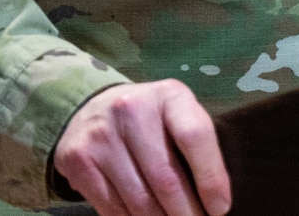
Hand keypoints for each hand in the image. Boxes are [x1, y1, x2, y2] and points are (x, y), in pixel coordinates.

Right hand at [53, 79, 230, 215]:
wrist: (95, 108)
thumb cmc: (151, 121)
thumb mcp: (177, 117)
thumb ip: (196, 146)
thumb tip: (216, 201)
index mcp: (168, 95)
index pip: (194, 136)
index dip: (211, 178)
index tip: (219, 208)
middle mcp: (132, 109)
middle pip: (166, 178)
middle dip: (187, 213)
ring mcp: (102, 135)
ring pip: (140, 200)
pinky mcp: (79, 160)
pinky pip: (112, 209)